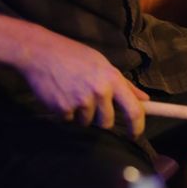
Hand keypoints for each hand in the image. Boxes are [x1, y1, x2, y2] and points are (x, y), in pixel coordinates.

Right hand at [16, 27, 147, 135]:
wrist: (42, 53)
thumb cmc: (74, 55)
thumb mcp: (102, 64)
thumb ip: (124, 84)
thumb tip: (144, 99)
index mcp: (112, 78)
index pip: (133, 110)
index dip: (137, 126)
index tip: (135, 134)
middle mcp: (100, 90)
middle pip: (106, 122)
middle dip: (99, 117)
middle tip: (89, 101)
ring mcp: (81, 101)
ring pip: (86, 121)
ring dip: (81, 113)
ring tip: (72, 91)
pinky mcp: (63, 109)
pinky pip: (69, 119)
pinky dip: (65, 111)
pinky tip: (60, 93)